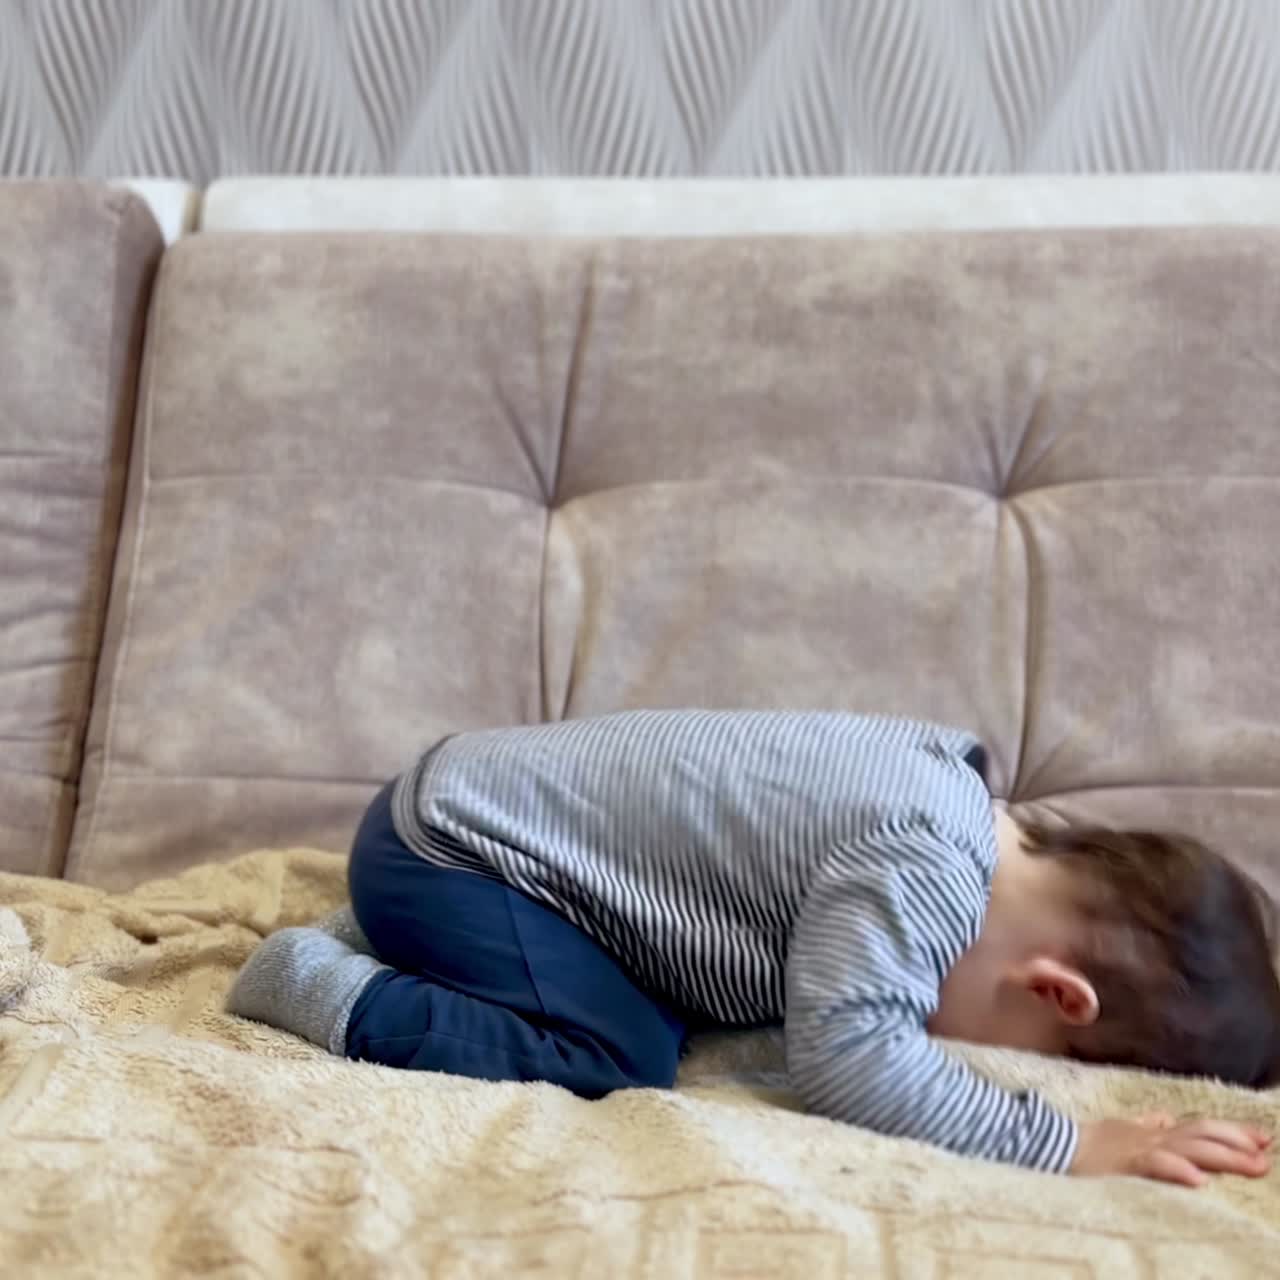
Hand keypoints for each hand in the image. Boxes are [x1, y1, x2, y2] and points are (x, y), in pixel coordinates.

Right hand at [1072, 1113, 1272, 1187]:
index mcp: (1153, 1132)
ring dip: (1223, 1156)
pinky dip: (1176, 1170)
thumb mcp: (1119, 1130)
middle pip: (1201, 1134)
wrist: (1050, 1145)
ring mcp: (1138, 1148)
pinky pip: (1153, 1166)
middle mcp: (1152, 1136)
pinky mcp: (1122, 1163)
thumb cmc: (1085, 1145)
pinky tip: (1198, 1180)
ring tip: (1254, 1165)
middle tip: (1267, 1148)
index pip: (1199, 1128)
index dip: (1231, 1132)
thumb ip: (1144, 1124)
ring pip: (1188, 1148)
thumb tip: (1164, 1117)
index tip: (1262, 1138)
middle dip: (1236, 1142)